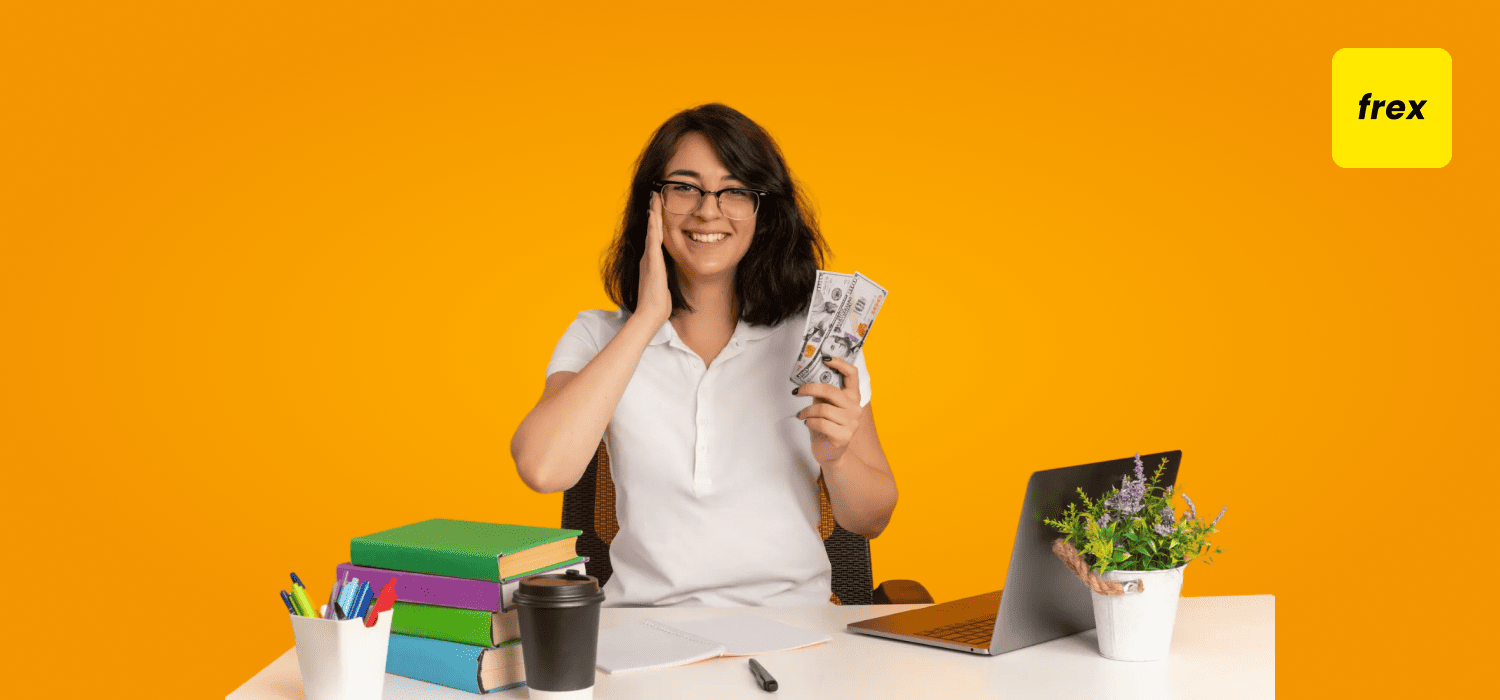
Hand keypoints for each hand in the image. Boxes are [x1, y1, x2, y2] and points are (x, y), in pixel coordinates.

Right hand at [636, 191, 671, 324]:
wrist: (650, 314)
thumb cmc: (658, 303)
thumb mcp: (664, 285)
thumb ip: (665, 275)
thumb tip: (667, 275)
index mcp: (652, 262)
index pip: (655, 237)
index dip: (656, 222)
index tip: (657, 208)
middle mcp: (648, 257)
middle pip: (651, 230)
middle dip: (653, 213)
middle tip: (653, 196)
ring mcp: (649, 259)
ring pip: (651, 231)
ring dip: (653, 214)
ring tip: (653, 198)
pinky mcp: (652, 262)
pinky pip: (653, 240)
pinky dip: (653, 227)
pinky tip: (654, 215)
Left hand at [795, 356, 860, 467]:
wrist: (830, 453)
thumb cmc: (826, 426)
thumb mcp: (825, 406)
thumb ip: (823, 394)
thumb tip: (808, 377)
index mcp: (852, 397)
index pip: (852, 374)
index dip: (840, 363)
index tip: (825, 358)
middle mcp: (855, 408)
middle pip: (831, 391)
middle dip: (810, 389)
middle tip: (796, 391)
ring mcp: (851, 423)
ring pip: (822, 408)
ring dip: (806, 411)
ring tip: (801, 414)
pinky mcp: (843, 436)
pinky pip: (820, 423)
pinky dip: (809, 422)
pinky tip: (808, 423)